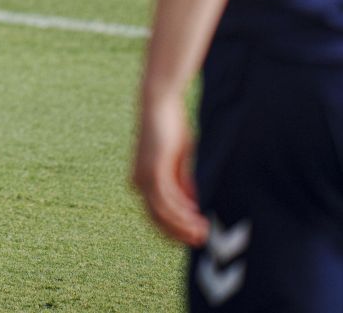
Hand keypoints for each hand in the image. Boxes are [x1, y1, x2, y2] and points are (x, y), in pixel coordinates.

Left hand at [132, 89, 206, 245]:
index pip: (156, 216)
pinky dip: (181, 208)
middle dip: (180, 232)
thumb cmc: (171, 128)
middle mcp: (139, 182)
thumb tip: (193, 204)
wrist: (160, 103)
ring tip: (203, 230)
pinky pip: (166, 197)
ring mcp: (143, 176)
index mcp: (143, 181)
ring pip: (162, 212)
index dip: (175, 230)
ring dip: (183, 223)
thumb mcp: (179, 160)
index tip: (194, 238)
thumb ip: (184, 182)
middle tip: (201, 241)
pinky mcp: (152, 169)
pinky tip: (196, 213)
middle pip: (157, 219)